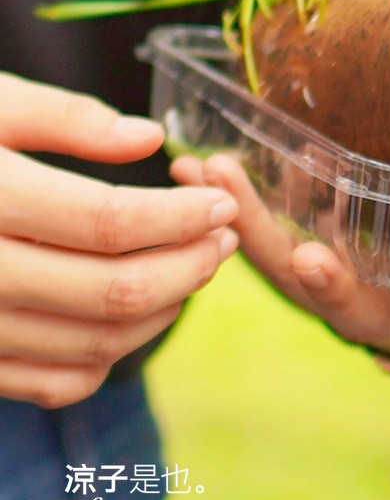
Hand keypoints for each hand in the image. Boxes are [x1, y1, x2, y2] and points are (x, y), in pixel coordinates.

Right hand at [0, 75, 237, 407]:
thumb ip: (63, 116)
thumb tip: (149, 138)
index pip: (107, 223)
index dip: (181, 217)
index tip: (221, 203)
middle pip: (112, 292)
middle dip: (189, 267)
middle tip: (223, 237)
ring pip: (94, 344)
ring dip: (164, 311)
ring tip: (194, 268)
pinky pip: (55, 383)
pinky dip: (111, 357)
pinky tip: (138, 313)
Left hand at [175, 153, 389, 360]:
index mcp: (385, 318)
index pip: (352, 308)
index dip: (332, 288)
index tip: (309, 261)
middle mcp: (342, 299)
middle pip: (288, 274)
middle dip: (253, 234)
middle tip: (219, 191)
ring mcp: (321, 271)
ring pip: (267, 244)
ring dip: (232, 206)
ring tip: (195, 163)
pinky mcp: (312, 242)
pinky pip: (268, 221)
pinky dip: (237, 195)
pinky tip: (202, 160)